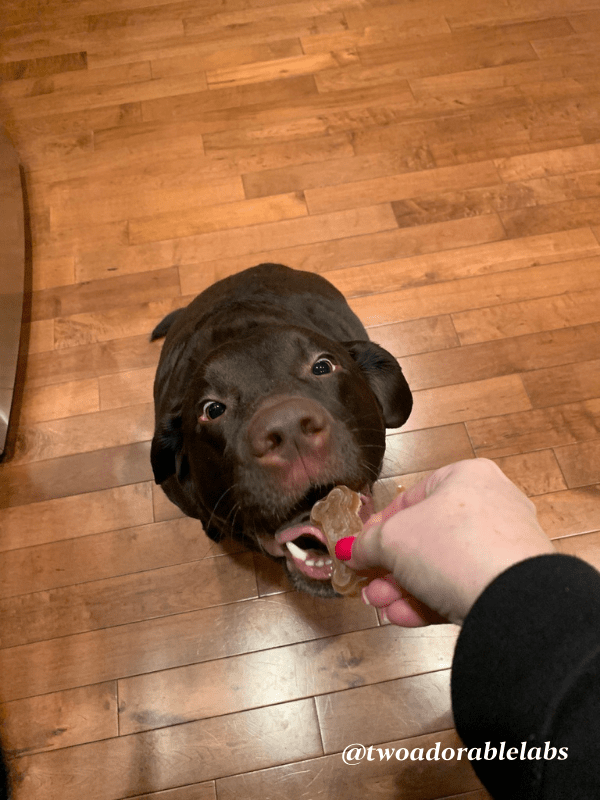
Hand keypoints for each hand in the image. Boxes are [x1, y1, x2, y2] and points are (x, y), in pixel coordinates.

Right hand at [340, 459, 554, 625]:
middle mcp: (490, 505)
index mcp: (466, 477)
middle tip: (368, 583)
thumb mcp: (392, 539)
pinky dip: (430, 601)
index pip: (412, 498)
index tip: (360, 547)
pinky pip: (462, 587)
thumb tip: (351, 550)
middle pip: (426, 537)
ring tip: (380, 604)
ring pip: (442, 567)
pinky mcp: (509, 584)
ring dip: (404, 588)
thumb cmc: (452, 546)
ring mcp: (503, 546)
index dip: (380, 525)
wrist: (509, 598)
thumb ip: (367, 543)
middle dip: (390, 566)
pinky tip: (403, 616)